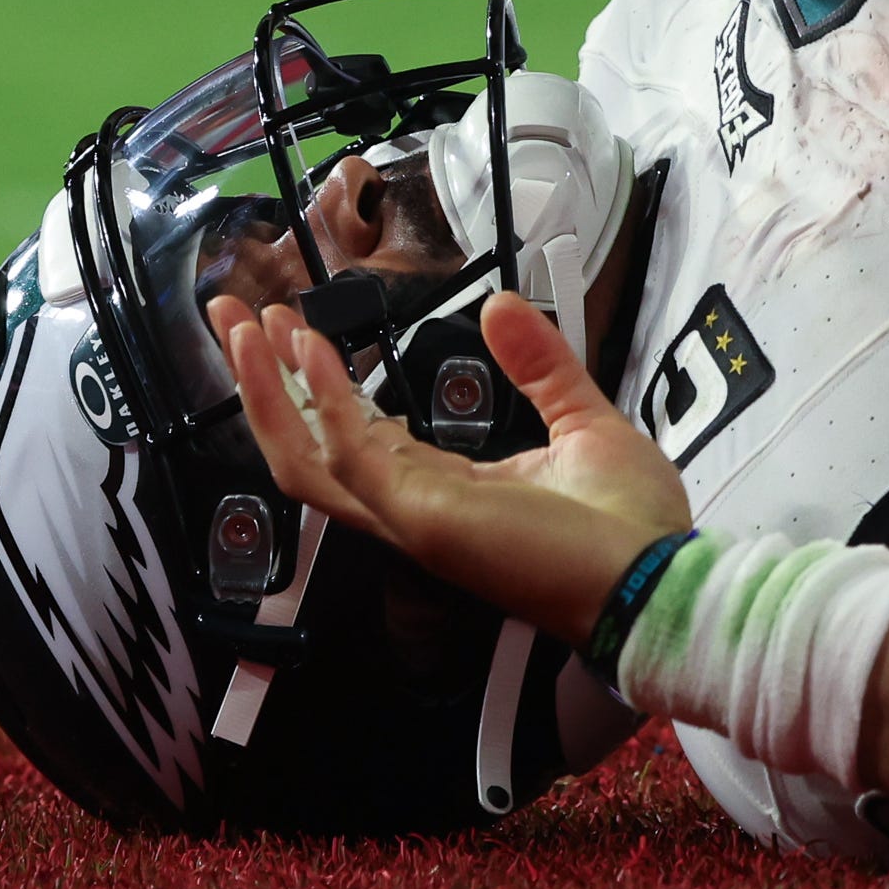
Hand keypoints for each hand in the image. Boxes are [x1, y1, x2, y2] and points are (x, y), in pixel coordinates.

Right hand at [211, 290, 692, 643]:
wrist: (660, 583)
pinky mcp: (425, 518)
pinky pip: (353, 455)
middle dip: (260, 383)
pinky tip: (310, 349)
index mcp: (443, 494)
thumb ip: (539, 366)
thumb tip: (501, 305)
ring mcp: (412, 519)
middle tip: (228, 317)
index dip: (315, 385)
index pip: (353, 437)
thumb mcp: (583, 421)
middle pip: (305, 448)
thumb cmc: (632, 529)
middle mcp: (413, 511)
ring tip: (243, 326)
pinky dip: (324, 399)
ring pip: (306, 458)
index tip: (294, 329)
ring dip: (267, 389)